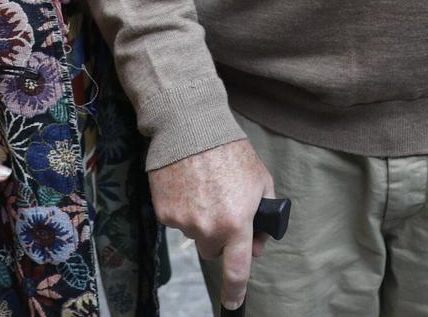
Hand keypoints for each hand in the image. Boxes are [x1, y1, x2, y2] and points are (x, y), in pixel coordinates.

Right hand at [149, 139, 273, 310]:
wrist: (190, 127)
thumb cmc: (230, 151)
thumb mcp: (261, 180)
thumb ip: (263, 218)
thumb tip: (256, 245)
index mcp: (237, 223)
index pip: (237, 270)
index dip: (235, 292)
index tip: (234, 302)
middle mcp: (209, 228)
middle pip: (213, 250)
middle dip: (219, 235)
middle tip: (222, 205)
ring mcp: (183, 221)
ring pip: (194, 233)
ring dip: (200, 219)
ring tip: (204, 186)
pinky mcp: (164, 211)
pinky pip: (176, 220)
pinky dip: (182, 207)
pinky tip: (187, 184)